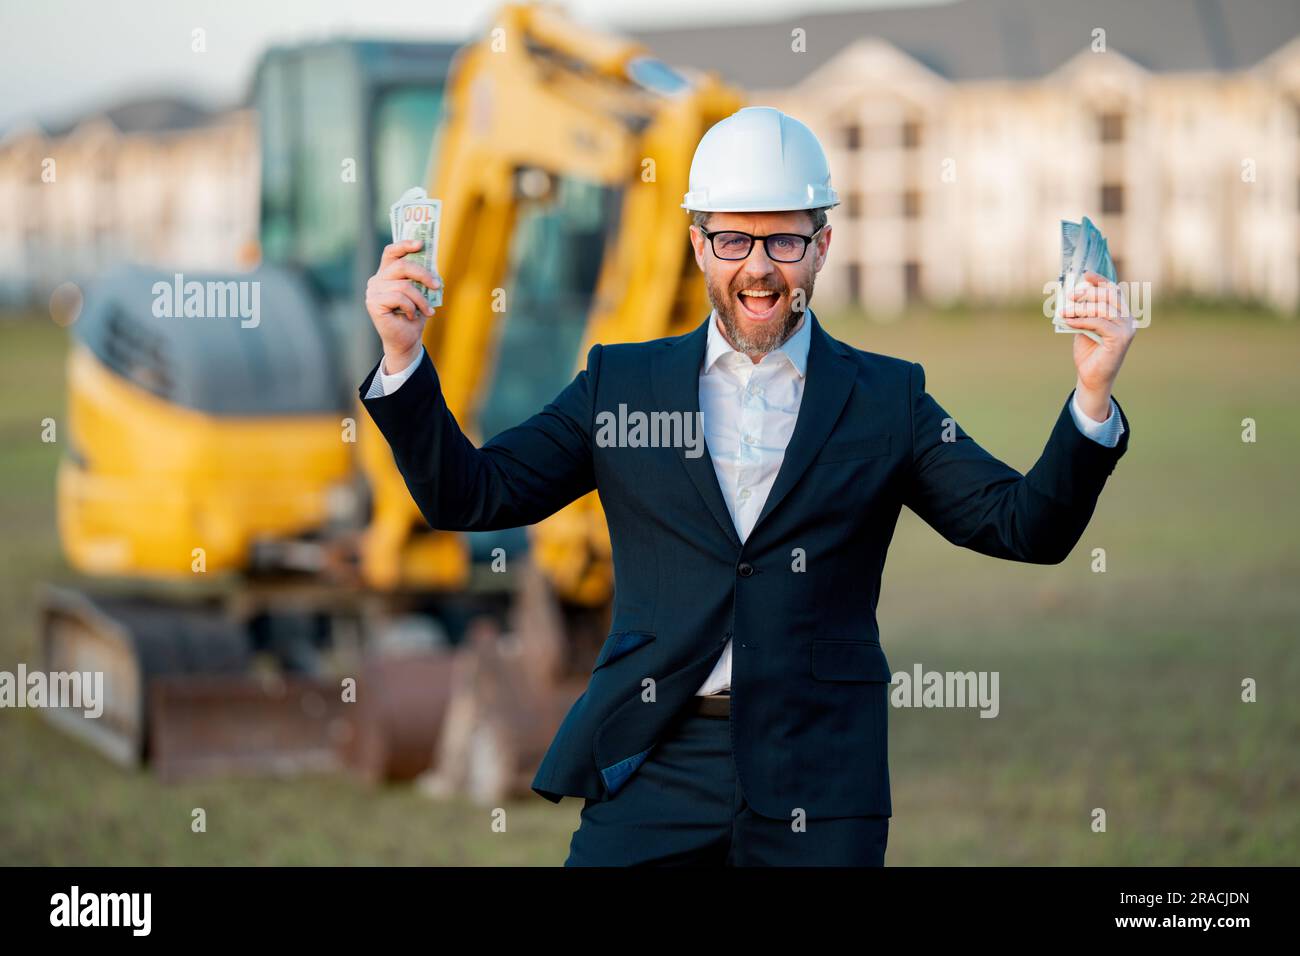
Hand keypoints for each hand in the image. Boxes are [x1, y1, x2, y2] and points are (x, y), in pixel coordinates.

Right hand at [365, 239, 440, 372]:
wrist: (406, 340)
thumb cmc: (414, 315)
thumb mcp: (421, 293)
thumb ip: (422, 278)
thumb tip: (433, 267)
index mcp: (387, 273)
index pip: (391, 252)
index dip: (404, 245)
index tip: (421, 244)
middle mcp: (377, 280)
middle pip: (401, 267)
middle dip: (423, 274)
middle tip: (437, 285)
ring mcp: (373, 291)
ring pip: (404, 286)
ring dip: (421, 300)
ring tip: (428, 311)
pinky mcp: (373, 303)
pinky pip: (399, 298)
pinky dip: (411, 308)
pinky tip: (412, 316)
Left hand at [1061, 271, 1135, 419]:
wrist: (1090, 376)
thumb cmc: (1088, 352)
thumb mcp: (1084, 326)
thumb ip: (1083, 312)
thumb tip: (1073, 294)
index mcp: (1121, 314)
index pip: (1114, 291)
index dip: (1100, 281)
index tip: (1086, 275)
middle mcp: (1128, 319)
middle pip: (1109, 296)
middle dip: (1087, 293)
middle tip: (1070, 296)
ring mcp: (1126, 329)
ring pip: (1103, 309)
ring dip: (1080, 308)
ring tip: (1064, 312)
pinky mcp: (1120, 339)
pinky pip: (1098, 323)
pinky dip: (1081, 321)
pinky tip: (1068, 322)